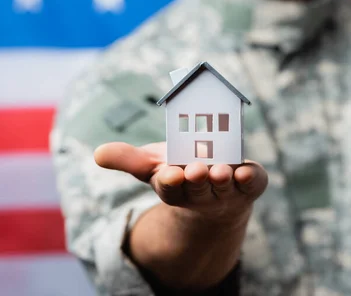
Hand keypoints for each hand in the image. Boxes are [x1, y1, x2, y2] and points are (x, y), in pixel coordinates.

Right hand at [93, 141, 267, 222]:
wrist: (217, 196)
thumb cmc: (180, 174)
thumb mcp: (152, 165)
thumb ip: (128, 159)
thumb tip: (98, 154)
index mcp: (175, 187)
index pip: (170, 188)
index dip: (170, 182)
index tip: (169, 174)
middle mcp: (201, 193)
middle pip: (197, 189)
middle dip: (196, 180)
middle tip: (195, 169)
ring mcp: (227, 191)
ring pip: (223, 186)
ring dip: (222, 179)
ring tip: (220, 170)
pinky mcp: (250, 185)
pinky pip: (252, 184)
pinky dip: (250, 178)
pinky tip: (245, 172)